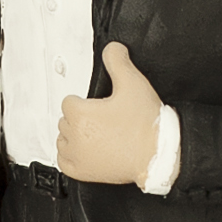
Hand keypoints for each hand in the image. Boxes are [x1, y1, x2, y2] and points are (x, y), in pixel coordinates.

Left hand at [57, 42, 160, 187]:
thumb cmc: (146, 125)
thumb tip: (112, 49)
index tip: (100, 106)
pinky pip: (64, 161)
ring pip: (63, 139)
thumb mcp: (134, 84)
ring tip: (97, 134)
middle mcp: (74, 136)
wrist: (157, 155)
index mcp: (80, 114)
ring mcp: (77, 156)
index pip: (69, 101)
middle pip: (66, 119)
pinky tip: (87, 150)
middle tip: (103, 120)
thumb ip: (118, 61)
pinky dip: (72, 155)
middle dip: (81, 118)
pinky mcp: (82, 172)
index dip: (86, 102)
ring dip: (75, 136)